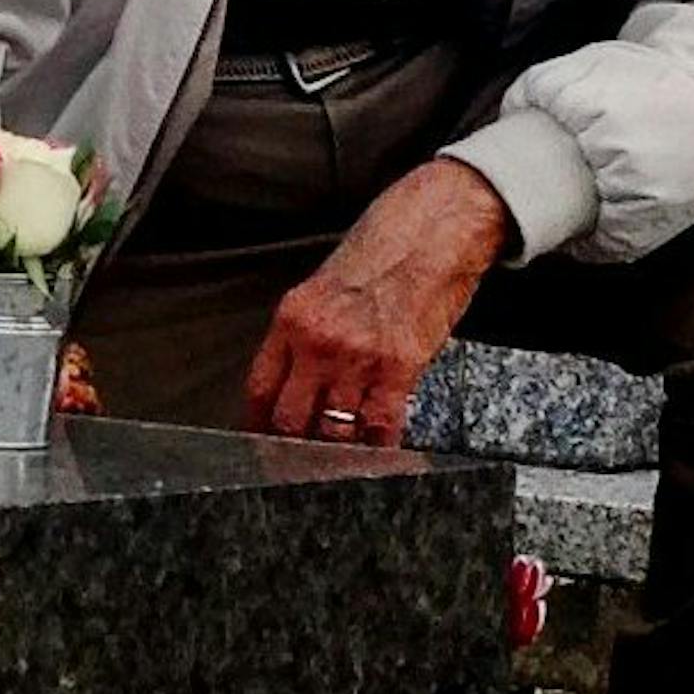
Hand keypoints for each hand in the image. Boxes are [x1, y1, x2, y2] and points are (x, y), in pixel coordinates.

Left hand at [245, 160, 510, 445]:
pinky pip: (380, 427)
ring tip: (340, 464)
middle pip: (290, 420)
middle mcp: (318, 340)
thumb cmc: (384, 251)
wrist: (434, 230)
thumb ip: (307, 334)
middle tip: (301, 464)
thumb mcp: (325, 286)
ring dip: (337, 453)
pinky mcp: (399, 366)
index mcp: (292, 318)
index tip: (264, 443)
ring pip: (333, 432)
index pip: (260, 389)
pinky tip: (378, 451)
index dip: (260, 426)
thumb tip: (298, 381)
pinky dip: (377, 447)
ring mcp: (357, 356)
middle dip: (293, 449)